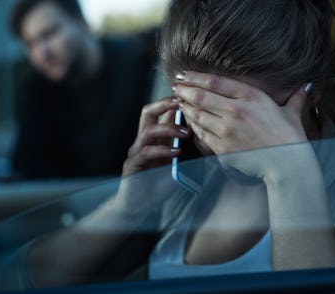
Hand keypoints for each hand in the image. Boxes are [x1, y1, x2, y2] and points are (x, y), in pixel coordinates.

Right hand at [117, 97, 190, 213]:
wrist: (141, 205)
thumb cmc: (160, 182)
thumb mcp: (178, 161)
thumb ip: (184, 146)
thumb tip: (203, 132)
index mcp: (154, 136)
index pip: (161, 111)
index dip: (174, 102)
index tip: (192, 98)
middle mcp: (143, 140)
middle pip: (148, 112)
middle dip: (164, 103)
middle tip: (182, 103)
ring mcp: (136, 151)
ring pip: (148, 130)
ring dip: (169, 129)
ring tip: (187, 133)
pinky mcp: (132, 165)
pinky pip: (146, 152)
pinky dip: (162, 150)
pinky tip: (176, 152)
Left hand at [173, 71, 309, 178]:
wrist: (287, 165)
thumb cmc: (290, 138)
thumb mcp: (292, 112)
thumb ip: (294, 97)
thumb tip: (306, 85)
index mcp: (251, 96)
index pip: (215, 81)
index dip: (195, 77)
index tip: (184, 75)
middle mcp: (236, 110)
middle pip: (201, 96)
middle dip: (184, 90)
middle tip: (175, 86)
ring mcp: (226, 129)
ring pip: (197, 114)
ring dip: (184, 106)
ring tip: (178, 100)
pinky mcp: (221, 146)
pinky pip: (200, 132)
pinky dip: (191, 124)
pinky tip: (187, 119)